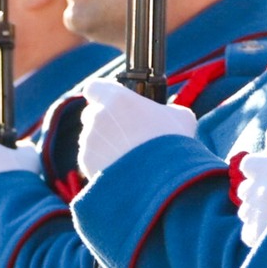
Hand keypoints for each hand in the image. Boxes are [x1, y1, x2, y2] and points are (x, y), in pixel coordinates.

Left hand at [78, 78, 197, 180]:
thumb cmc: (173, 143)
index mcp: (117, 98)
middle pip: (91, 114)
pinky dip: (102, 165)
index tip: (113, 104)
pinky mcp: (86, 163)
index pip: (95, 87)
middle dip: (104, 123)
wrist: (162, 180)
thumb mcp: (180, 117)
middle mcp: (98, 116)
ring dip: (104, 146)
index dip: (103, 95)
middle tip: (125, 135)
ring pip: (92, 139)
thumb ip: (166, 110)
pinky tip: (123, 172)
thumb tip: (167, 115)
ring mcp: (89, 141)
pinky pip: (91, 160)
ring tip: (129, 159)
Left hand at [235, 154, 266, 248]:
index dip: (257, 169)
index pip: (249, 163)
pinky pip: (248, 232)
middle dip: (256, 194)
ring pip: (245, 211)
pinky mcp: (255, 236)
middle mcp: (260, 190)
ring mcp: (255, 213)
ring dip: (256, 215)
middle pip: (245, 189)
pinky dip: (257, 235)